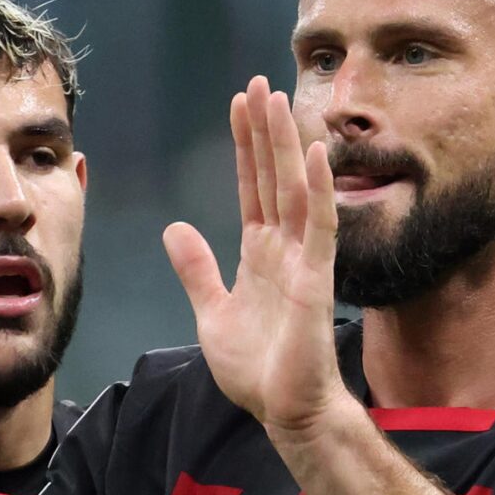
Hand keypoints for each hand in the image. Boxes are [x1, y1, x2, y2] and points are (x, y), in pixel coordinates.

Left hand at [163, 78, 345, 441]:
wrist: (284, 411)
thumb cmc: (257, 369)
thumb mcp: (212, 312)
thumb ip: (197, 269)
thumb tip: (173, 228)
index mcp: (259, 254)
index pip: (251, 187)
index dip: (245, 147)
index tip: (239, 105)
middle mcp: (284, 249)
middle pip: (272, 177)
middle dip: (264, 131)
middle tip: (257, 83)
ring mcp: (303, 261)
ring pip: (296, 190)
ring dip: (287, 146)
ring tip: (277, 101)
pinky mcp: (317, 280)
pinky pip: (321, 226)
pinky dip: (320, 190)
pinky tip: (316, 154)